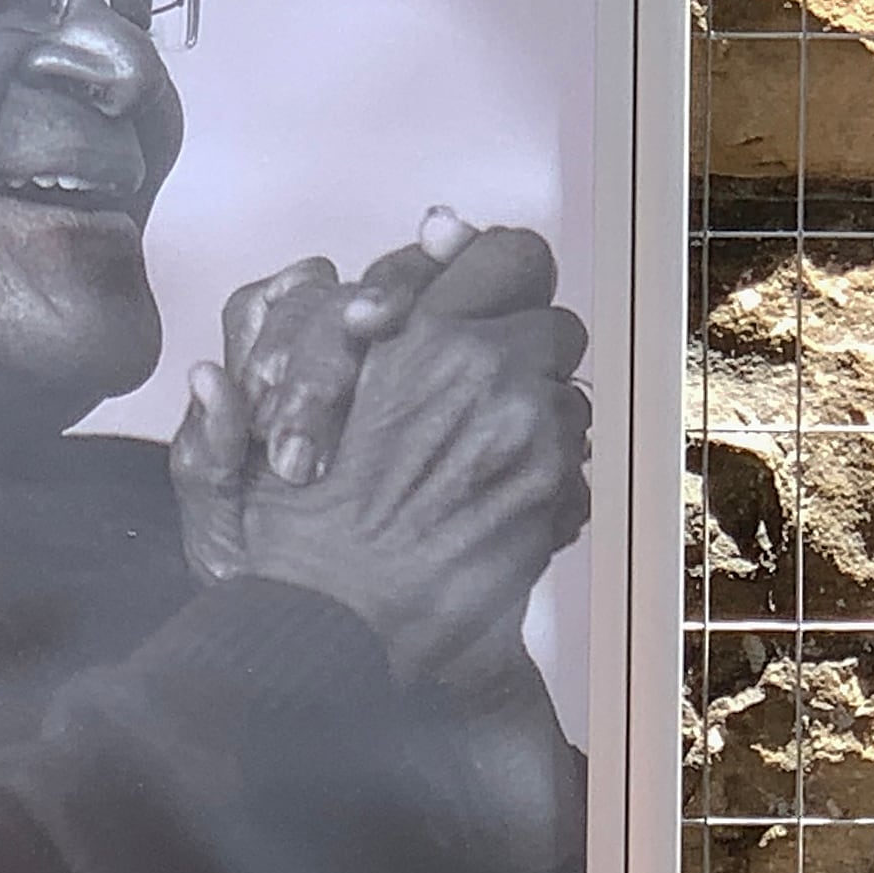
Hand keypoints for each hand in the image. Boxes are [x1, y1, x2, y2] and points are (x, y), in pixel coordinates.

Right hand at [171, 214, 593, 685]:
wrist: (329, 616)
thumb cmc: (298, 521)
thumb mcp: (300, 397)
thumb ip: (352, 327)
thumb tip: (393, 256)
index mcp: (422, 332)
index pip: (510, 256)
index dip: (507, 278)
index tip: (494, 303)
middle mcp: (484, 368)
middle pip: (555, 327)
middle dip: (527, 358)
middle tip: (484, 400)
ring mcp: (527, 430)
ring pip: (570, 401)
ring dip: (537, 425)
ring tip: (476, 469)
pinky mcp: (551, 493)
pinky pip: (575, 471)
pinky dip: (545, 488)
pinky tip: (489, 513)